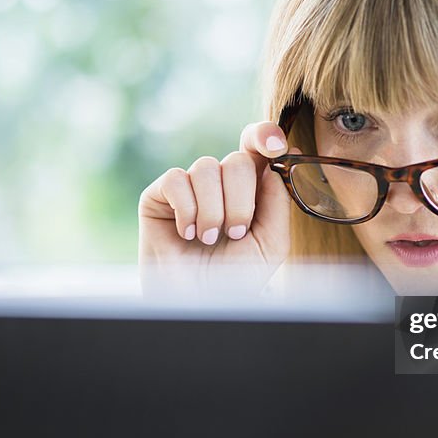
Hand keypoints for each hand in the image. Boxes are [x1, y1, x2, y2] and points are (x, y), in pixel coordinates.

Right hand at [138, 121, 298, 295]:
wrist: (199, 301)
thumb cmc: (236, 276)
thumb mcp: (271, 242)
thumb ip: (278, 201)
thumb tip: (278, 159)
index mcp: (249, 189)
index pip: (257, 147)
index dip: (266, 136)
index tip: (277, 146)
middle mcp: (220, 183)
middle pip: (237, 160)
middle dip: (241, 200)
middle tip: (235, 233)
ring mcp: (189, 187)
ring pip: (207, 168)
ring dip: (213, 210)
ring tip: (209, 239)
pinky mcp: (159, 195)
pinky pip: (176, 179)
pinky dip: (187, 209)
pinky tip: (187, 233)